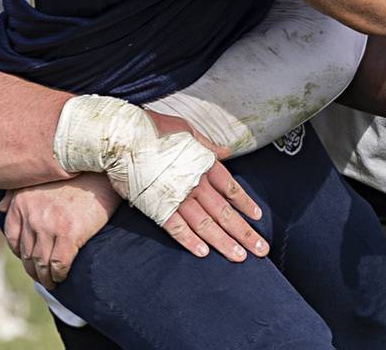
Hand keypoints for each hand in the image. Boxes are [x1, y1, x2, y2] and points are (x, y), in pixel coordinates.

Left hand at [0, 173, 117, 288]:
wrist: (103, 172)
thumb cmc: (74, 175)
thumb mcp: (39, 177)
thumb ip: (17, 192)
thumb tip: (0, 207)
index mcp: (22, 202)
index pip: (12, 236)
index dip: (20, 252)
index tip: (29, 258)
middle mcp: (31, 214)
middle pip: (26, 253)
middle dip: (32, 269)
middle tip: (41, 276)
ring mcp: (49, 225)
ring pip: (40, 262)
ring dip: (45, 277)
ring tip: (51, 282)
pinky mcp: (69, 234)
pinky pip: (58, 264)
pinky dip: (59, 274)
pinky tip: (62, 276)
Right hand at [147, 109, 268, 261]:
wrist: (125, 137)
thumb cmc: (155, 129)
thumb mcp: (188, 130)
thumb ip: (207, 145)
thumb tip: (225, 152)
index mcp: (205, 164)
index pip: (232, 188)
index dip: (246, 204)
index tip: (258, 217)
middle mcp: (196, 183)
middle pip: (225, 212)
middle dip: (244, 232)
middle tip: (261, 250)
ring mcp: (178, 197)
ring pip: (206, 225)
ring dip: (224, 242)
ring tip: (239, 257)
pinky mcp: (157, 207)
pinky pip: (177, 228)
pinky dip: (190, 242)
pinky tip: (203, 253)